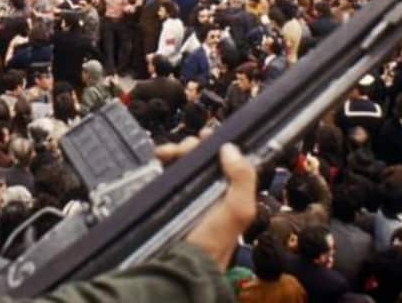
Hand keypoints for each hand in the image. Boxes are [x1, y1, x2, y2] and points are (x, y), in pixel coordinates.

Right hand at [155, 138, 255, 271]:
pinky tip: (158, 161)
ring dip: (175, 152)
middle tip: (182, 149)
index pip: (225, 160)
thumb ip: (243, 179)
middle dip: (192, 147)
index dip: (216, 145)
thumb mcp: (238, 212)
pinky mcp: (168, 201)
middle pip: (201, 158)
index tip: (206, 136)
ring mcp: (187, 197)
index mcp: (230, 193)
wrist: (180, 265)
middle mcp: (209, 193)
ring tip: (165, 154)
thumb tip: (231, 148)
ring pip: (182, 163)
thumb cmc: (211, 244)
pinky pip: (166, 175)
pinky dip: (162, 164)